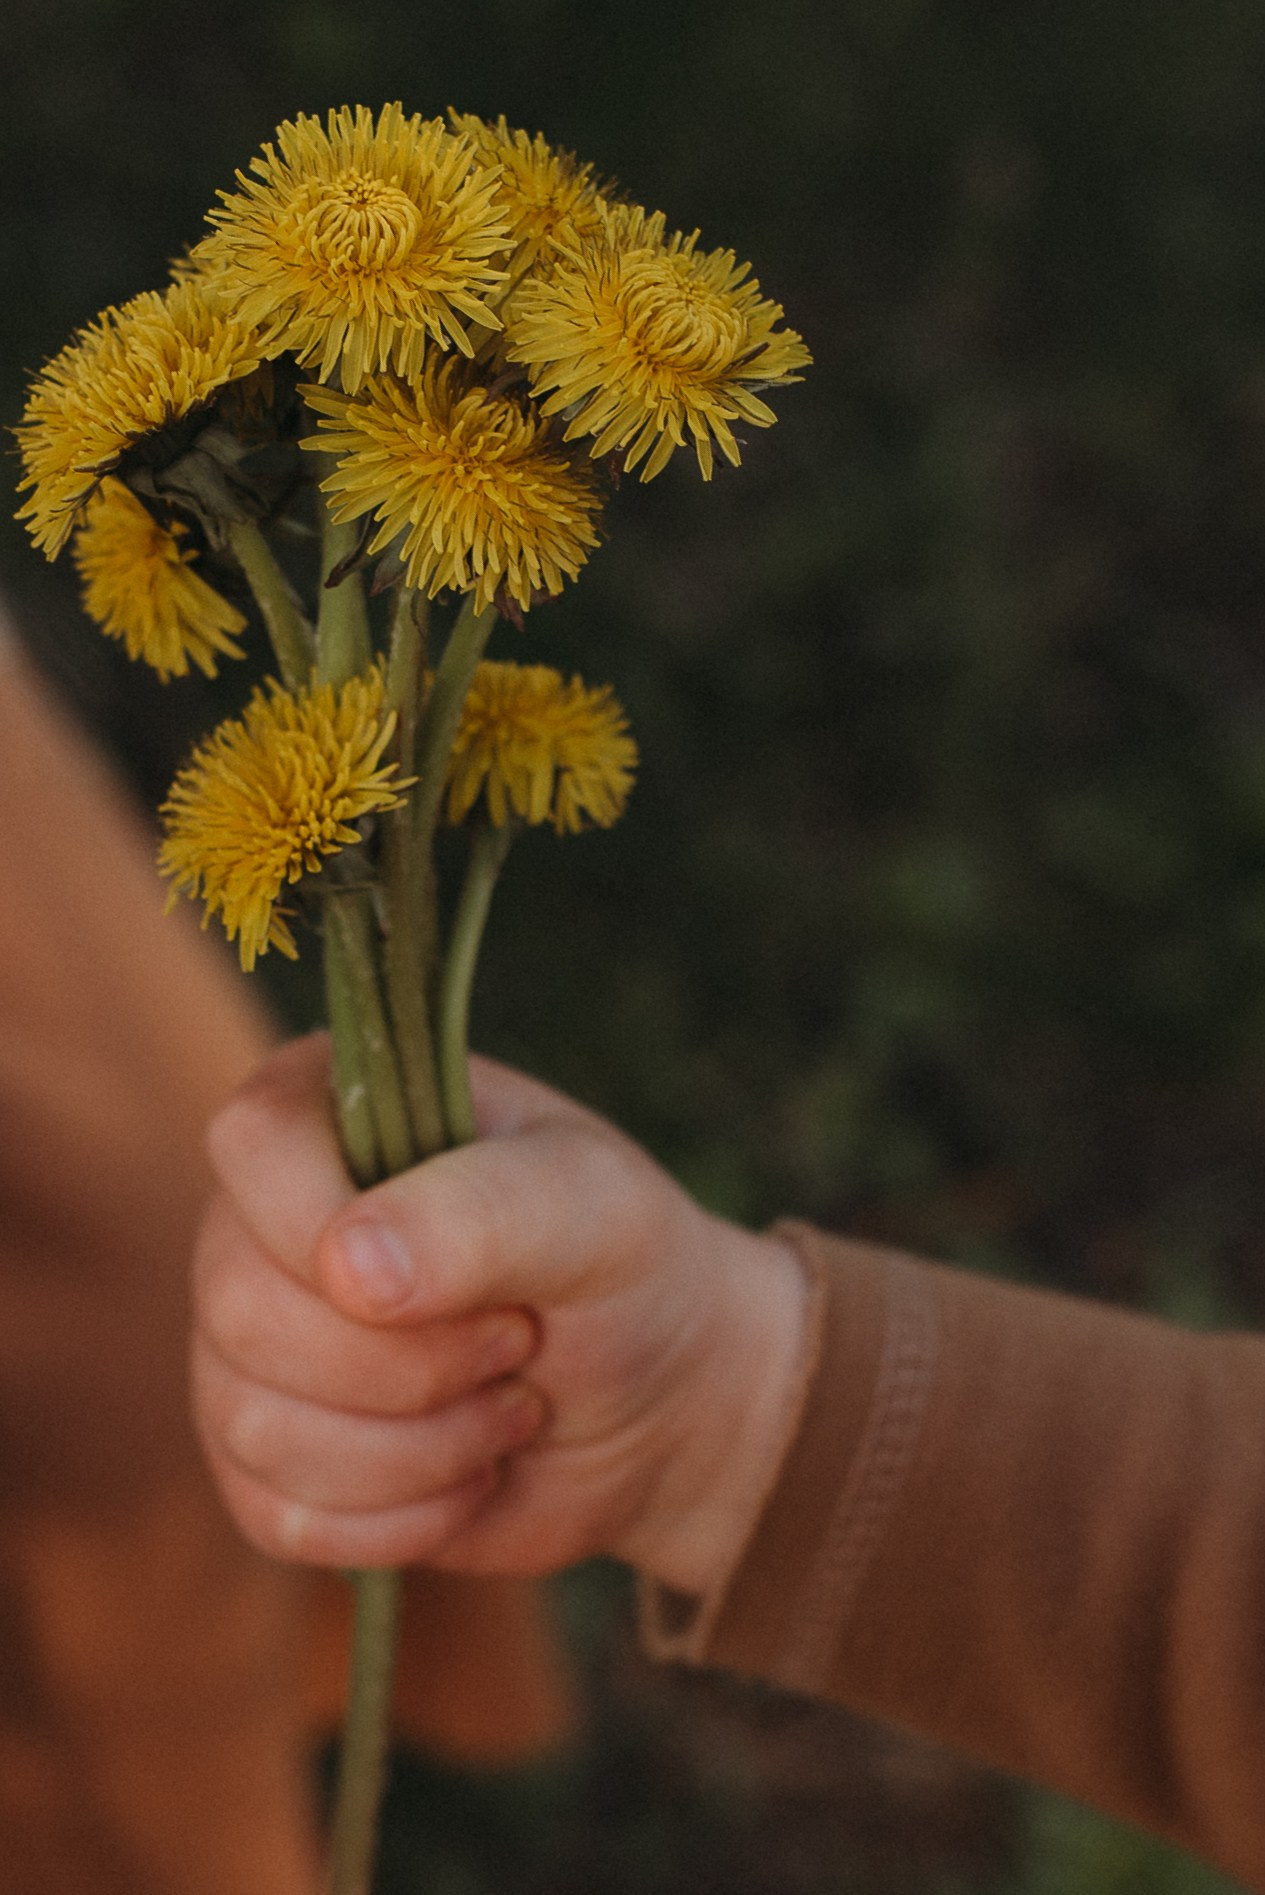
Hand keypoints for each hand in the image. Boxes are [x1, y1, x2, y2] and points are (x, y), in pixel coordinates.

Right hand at [192, 1034, 808, 1596]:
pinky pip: (278, 1515)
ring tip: (509, 1403)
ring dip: (421, 1446)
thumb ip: (481, 1215)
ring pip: (255, 1424)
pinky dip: (402, 1518)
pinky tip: (472, 1475)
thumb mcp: (593, 1212)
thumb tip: (347, 1266)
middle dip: (412, 1360)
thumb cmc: (628, 1270)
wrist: (663, 1404)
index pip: (253, 1144)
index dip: (330, 1226)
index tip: (470, 1284)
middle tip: (521, 1340)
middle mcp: (265, 1221)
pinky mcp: (270, 1460)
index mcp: (333, 1110)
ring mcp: (252, 1346)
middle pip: (240, 1305)